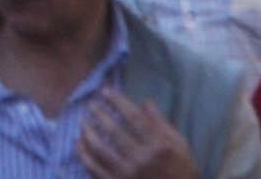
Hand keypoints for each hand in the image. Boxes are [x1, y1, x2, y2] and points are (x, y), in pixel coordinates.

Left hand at [77, 91, 194, 178]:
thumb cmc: (182, 171)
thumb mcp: (180, 146)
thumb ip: (161, 124)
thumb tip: (145, 102)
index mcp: (159, 147)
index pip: (134, 118)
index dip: (117, 101)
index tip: (105, 90)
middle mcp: (142, 159)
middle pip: (114, 131)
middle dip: (99, 113)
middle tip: (91, 103)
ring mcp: (127, 174)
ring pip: (99, 148)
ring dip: (87, 131)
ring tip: (82, 120)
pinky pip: (93, 167)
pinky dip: (83, 153)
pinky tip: (79, 142)